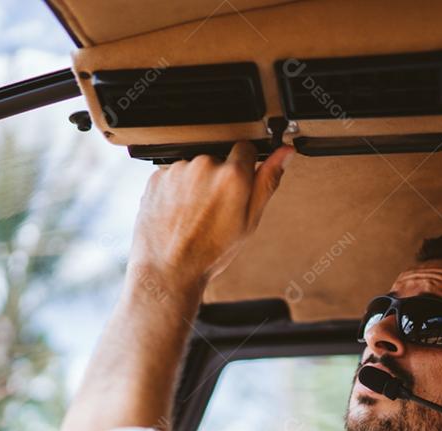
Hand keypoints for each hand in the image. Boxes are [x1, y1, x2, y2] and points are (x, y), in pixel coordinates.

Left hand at [129, 141, 293, 289]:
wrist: (168, 269)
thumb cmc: (209, 252)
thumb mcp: (249, 221)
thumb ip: (267, 181)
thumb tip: (284, 154)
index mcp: (232, 176)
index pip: (246, 148)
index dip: (245, 167)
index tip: (239, 184)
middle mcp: (204, 166)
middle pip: (218, 160)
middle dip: (219, 180)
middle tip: (214, 210)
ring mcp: (178, 170)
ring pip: (194, 169)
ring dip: (196, 185)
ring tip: (193, 215)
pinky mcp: (157, 177)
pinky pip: (173, 176)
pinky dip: (176, 191)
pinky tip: (178, 212)